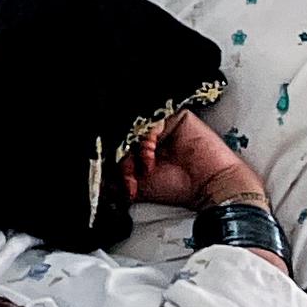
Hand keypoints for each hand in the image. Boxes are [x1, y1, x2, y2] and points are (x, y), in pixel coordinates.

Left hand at [125, 111, 267, 213]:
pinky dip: (145, 141)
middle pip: (123, 136)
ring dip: (131, 153)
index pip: (118, 145)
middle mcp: (152, 135)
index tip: (115, 180)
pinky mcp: (177, 117)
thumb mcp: (137, 186)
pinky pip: (150, 121)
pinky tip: (151, 160)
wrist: (210, 188)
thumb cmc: (180, 188)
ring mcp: (163, 126)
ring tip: (142, 172)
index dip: (112, 161)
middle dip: (121, 160)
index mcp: (142, 148)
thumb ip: (116, 179)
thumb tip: (96, 181)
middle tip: (128, 180)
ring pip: (134, 130)